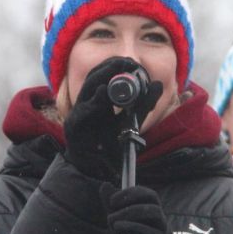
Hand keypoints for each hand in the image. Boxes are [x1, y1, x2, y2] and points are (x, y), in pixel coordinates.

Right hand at [63, 57, 162, 180]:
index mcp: (97, 100)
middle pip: (93, 77)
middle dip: (109, 67)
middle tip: (127, 62)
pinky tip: (104, 93)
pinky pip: (83, 111)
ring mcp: (77, 114)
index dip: (115, 65)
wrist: (95, 172)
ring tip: (118, 69)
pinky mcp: (74, 128)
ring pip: (87, 90)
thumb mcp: (130, 122)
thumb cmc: (109, 147)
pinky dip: (93, 102)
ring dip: (102, 77)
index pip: (102, 74)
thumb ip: (143, 104)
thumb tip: (158, 84)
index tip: (131, 61)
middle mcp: (86, 103)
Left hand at [103, 184, 191, 233]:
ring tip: (114, 228)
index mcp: (154, 213)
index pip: (150, 195)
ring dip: (132, 227)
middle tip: (109, 217)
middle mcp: (160, 226)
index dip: (132, 194)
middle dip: (130, 211)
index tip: (112, 201)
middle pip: (154, 211)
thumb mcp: (125, 219)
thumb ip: (115, 204)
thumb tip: (105, 184)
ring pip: (153, 233)